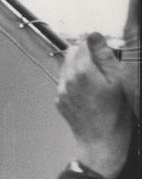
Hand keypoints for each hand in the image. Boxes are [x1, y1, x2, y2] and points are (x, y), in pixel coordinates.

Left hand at [57, 33, 132, 178]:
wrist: (101, 142)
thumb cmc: (115, 115)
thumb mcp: (118, 81)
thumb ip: (105, 55)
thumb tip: (94, 36)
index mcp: (83, 71)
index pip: (82, 42)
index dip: (93, 42)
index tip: (101, 48)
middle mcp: (68, 78)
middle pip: (71, 51)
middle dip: (84, 53)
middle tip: (100, 66)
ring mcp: (61, 89)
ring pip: (66, 65)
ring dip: (77, 66)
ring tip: (94, 80)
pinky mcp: (59, 99)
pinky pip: (63, 81)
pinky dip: (73, 80)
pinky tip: (87, 92)